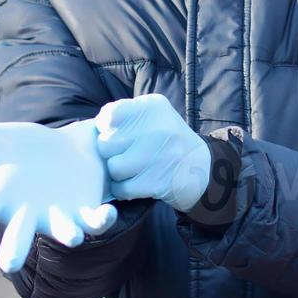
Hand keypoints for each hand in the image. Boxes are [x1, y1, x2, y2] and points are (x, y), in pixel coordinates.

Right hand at [0, 120, 118, 272]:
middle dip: (14, 249)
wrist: (67, 147)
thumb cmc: (21, 148)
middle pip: (19, 235)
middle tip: (9, 265)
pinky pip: (95, 221)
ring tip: (70, 237)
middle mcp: (30, 212)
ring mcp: (59, 214)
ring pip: (62, 232)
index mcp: (4, 195)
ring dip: (67, 234)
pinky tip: (109, 212)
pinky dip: (101, 220)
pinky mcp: (87, 210)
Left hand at [96, 93, 210, 210]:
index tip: (115, 135)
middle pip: (106, 144)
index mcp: (152, 107)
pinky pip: (122, 188)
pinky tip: (135, 184)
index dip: (105, 129)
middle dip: (110, 154)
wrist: (202, 168)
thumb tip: (95, 128)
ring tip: (131, 171)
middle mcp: (158, 128)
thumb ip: (125, 116)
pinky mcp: (158, 181)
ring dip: (117, 174)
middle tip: (125, 156)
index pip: (108, 116)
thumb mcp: (153, 117)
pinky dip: (123, 189)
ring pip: (113, 167)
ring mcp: (160, 155)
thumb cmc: (167, 141)